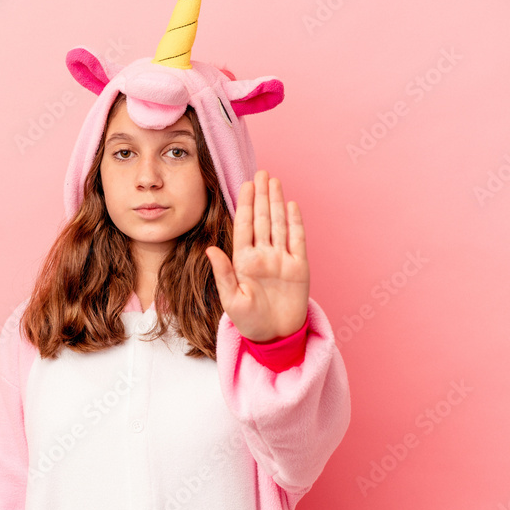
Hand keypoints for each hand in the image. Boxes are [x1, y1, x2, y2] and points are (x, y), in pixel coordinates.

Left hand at [205, 170, 309, 342]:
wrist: (276, 336)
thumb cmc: (250, 322)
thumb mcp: (232, 300)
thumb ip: (223, 274)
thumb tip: (210, 250)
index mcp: (244, 261)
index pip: (245, 227)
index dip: (246, 205)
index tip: (245, 185)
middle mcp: (263, 256)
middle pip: (263, 220)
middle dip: (261, 196)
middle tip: (261, 172)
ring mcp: (282, 259)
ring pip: (279, 225)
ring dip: (276, 203)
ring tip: (274, 181)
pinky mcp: (299, 267)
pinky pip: (297, 240)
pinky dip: (295, 222)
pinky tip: (291, 205)